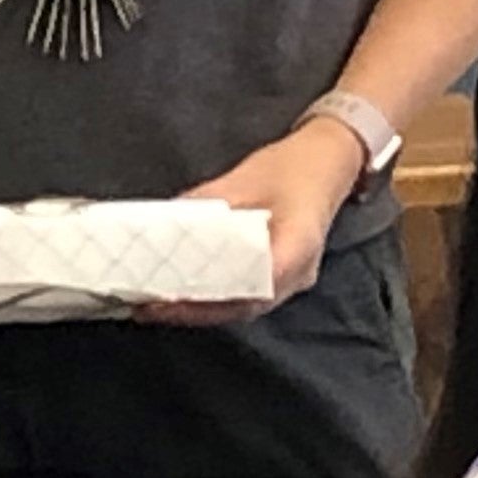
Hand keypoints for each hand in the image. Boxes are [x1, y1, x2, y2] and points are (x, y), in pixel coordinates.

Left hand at [156, 121, 369, 326]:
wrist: (326, 165)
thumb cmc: (290, 167)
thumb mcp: (244, 178)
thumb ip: (205, 204)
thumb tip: (162, 223)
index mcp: (300, 241)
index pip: (258, 280)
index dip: (216, 294)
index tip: (174, 296)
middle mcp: (300, 272)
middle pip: (246, 304)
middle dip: (196, 310)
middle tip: (152, 307)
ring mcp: (294, 282)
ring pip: (244, 308)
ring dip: (200, 311)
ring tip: (158, 308)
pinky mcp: (283, 282)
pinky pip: (246, 300)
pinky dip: (213, 303)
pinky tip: (183, 300)